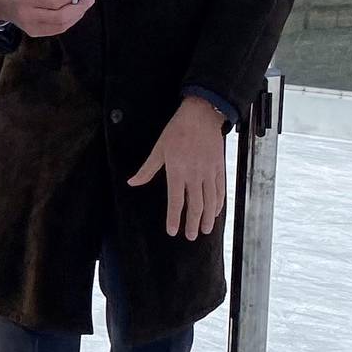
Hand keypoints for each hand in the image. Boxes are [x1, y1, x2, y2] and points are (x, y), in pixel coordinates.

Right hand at [0, 0, 92, 37]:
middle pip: (59, 17)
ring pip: (60, 26)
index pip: (54, 1)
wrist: (0, 0)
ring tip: (83, 6)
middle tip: (89, 0)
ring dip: (76, 16)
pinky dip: (68, 22)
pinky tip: (73, 13)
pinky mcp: (33, 32)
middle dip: (79, 9)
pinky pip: (56, 30)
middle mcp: (27, 14)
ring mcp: (30, 26)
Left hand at [126, 97, 228, 238]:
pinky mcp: (219, 168)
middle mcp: (195, 175)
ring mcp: (209, 172)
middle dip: (193, 223)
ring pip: (210, 201)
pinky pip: (220, 190)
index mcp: (177, 172)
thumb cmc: (177, 131)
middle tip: (191, 236)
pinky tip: (215, 212)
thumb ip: (147, 169)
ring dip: (208, 217)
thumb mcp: (158, 149)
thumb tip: (132, 182)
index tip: (173, 231)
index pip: (176, 201)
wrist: (201, 115)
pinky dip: (218, 203)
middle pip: (196, 205)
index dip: (174, 218)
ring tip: (205, 230)